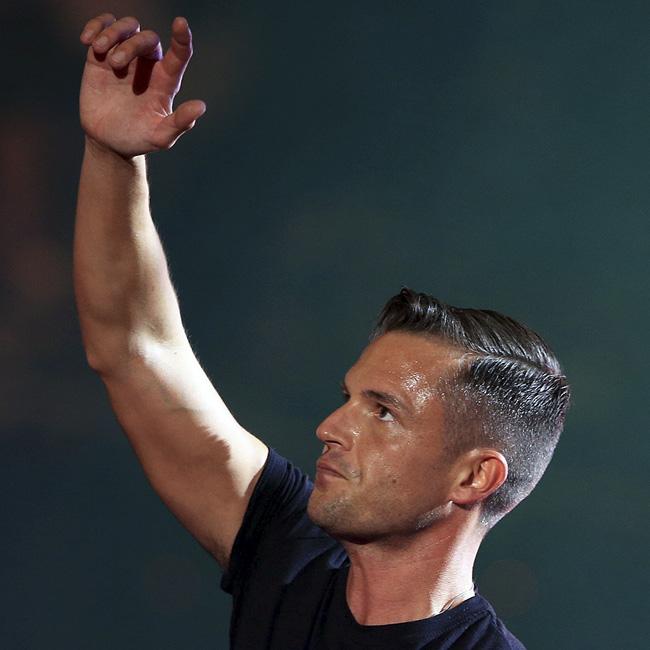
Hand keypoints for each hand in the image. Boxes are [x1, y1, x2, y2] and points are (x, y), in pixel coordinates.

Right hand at [79, 14, 205, 157]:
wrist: (109, 142)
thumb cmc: (140, 139)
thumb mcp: (161, 137)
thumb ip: (180, 123)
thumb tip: (200, 107)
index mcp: (166, 81)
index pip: (180, 54)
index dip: (182, 38)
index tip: (180, 23)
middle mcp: (148, 66)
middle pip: (147, 37)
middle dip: (132, 44)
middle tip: (116, 64)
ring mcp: (125, 59)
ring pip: (127, 27)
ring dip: (114, 32)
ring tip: (99, 50)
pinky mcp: (101, 58)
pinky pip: (102, 29)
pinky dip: (96, 27)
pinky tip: (87, 40)